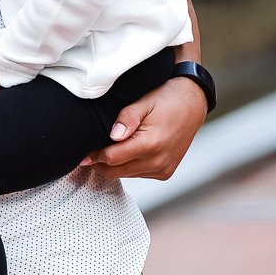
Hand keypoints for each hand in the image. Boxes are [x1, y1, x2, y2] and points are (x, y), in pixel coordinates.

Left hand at [79, 77, 206, 178]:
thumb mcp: (144, 102)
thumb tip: (113, 136)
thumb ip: (127, 118)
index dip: (94, 156)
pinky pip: (138, 175)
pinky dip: (128, 167)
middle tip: (89, 154)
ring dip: (114, 166)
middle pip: (115, 171)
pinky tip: (126, 153)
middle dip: (100, 164)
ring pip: (125, 175)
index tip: (82, 153)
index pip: (111, 158)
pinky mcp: (165, 172)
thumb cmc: (167, 99)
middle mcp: (158, 161)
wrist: (193, 103)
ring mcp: (163, 169)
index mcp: (151, 144)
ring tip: (107, 150)